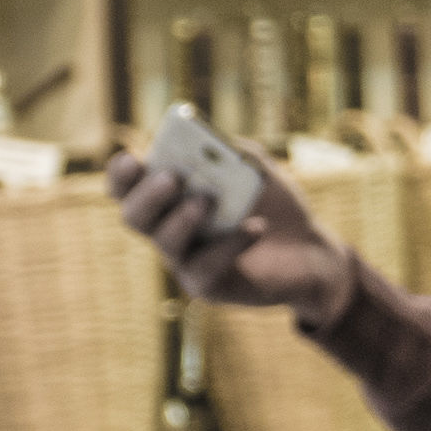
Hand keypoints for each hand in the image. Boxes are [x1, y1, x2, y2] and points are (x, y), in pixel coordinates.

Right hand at [108, 143, 354, 326]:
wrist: (309, 250)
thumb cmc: (273, 205)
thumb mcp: (256, 168)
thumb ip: (233, 151)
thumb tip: (212, 144)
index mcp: (169, 196)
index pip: (126, 187)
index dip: (121, 175)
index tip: (131, 159)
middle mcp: (167, 229)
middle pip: (134, 216)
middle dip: (148, 195)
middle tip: (172, 178)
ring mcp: (183, 260)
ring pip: (164, 242)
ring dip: (184, 218)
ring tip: (209, 200)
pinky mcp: (206, 285)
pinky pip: (205, 267)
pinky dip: (230, 243)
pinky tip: (257, 227)